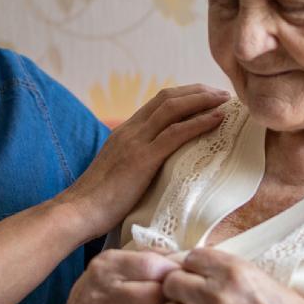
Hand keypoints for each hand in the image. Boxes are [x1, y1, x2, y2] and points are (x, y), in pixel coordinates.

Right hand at [53, 249, 178, 303]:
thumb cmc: (107, 290)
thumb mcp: (119, 264)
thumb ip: (151, 256)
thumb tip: (184, 257)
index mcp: (107, 266)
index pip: (148, 265)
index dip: (172, 271)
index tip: (181, 275)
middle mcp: (102, 294)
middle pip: (152, 295)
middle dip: (170, 297)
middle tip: (179, 299)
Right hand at [58, 84, 229, 236]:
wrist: (77, 212)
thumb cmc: (97, 202)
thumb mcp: (117, 172)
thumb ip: (134, 163)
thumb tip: (156, 169)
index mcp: (125, 132)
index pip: (158, 102)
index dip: (185, 95)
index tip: (206, 96)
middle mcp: (130, 130)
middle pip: (168, 97)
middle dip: (198, 91)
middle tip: (222, 93)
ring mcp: (135, 142)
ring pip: (173, 108)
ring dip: (203, 100)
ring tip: (226, 100)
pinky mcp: (142, 159)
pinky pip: (175, 133)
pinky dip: (199, 122)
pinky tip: (217, 119)